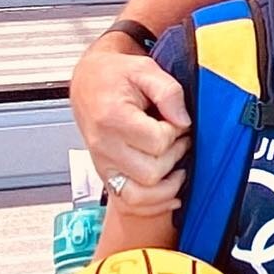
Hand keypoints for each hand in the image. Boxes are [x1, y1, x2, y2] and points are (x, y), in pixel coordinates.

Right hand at [69, 40, 189, 217]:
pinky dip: (152, 203)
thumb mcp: (145, 70)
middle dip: (174, 156)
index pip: (157, 142)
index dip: (176, 132)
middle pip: (151, 172)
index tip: (176, 120)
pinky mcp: (105, 173)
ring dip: (166, 185)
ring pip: (139, 195)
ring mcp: (103, 164)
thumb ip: (169, 92)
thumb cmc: (115, 75)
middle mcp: (104, 146)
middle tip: (179, 139)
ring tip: (177, 164)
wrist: (89, 82)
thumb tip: (184, 121)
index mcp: (112, 119)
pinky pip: (128, 202)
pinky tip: (171, 191)